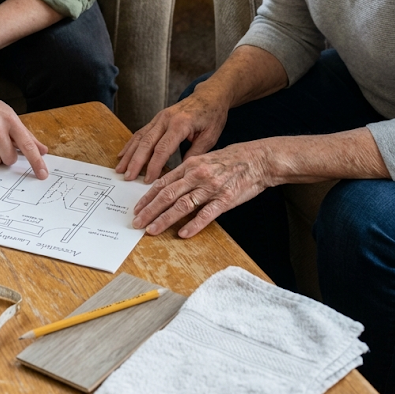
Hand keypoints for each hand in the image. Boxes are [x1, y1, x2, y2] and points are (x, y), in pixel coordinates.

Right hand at [115, 89, 229, 183]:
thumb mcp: (210, 136)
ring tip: (120, 169)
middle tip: (127, 177)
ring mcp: (159, 117)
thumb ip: (195, 153)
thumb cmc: (212, 116)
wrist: (209, 96)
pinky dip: (131, 144)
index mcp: (180, 124)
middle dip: (135, 162)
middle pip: (146, 143)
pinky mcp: (157, 119)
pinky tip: (123, 154)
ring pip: (140, 137)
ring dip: (129, 154)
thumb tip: (181, 172)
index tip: (148, 180)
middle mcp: (166, 119)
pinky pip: (141, 132)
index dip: (154, 165)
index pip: (163, 148)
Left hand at [131, 140, 272, 237]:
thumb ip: (187, 171)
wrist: (257, 160)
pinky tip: (182, 234)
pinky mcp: (225, 200)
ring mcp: (211, 188)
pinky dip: (193, 225)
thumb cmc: (230, 160)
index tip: (137, 209)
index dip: (147, 197)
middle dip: (149, 210)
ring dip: (164, 219)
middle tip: (137, 223)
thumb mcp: (204, 159)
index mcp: (190, 165)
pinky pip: (206, 214)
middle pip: (167, 195)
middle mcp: (197, 175)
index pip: (163, 183)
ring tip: (151, 230)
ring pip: (182, 205)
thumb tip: (169, 184)